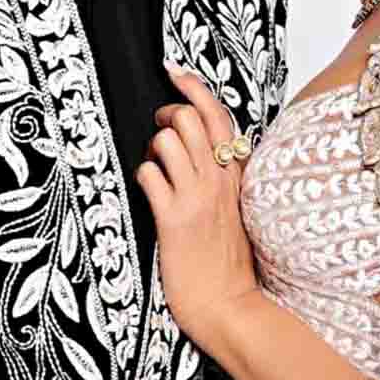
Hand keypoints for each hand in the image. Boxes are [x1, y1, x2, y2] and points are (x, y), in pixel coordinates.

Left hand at [136, 66, 257, 348]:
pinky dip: (142, 176)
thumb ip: (223, 181)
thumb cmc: (228, 267)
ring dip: (152, 148)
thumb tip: (201, 155)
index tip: (175, 71)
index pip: (220, 117)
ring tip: (155, 169)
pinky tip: (147, 192)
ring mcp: (197, 198)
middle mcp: (219, 182)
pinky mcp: (175, 219)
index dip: (194, 88)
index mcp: (237, 178)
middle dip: (166, 114)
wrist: (230, 308)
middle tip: (158, 127)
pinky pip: (149, 175)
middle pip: (191, 119)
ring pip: (168, 140)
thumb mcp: (236, 214)